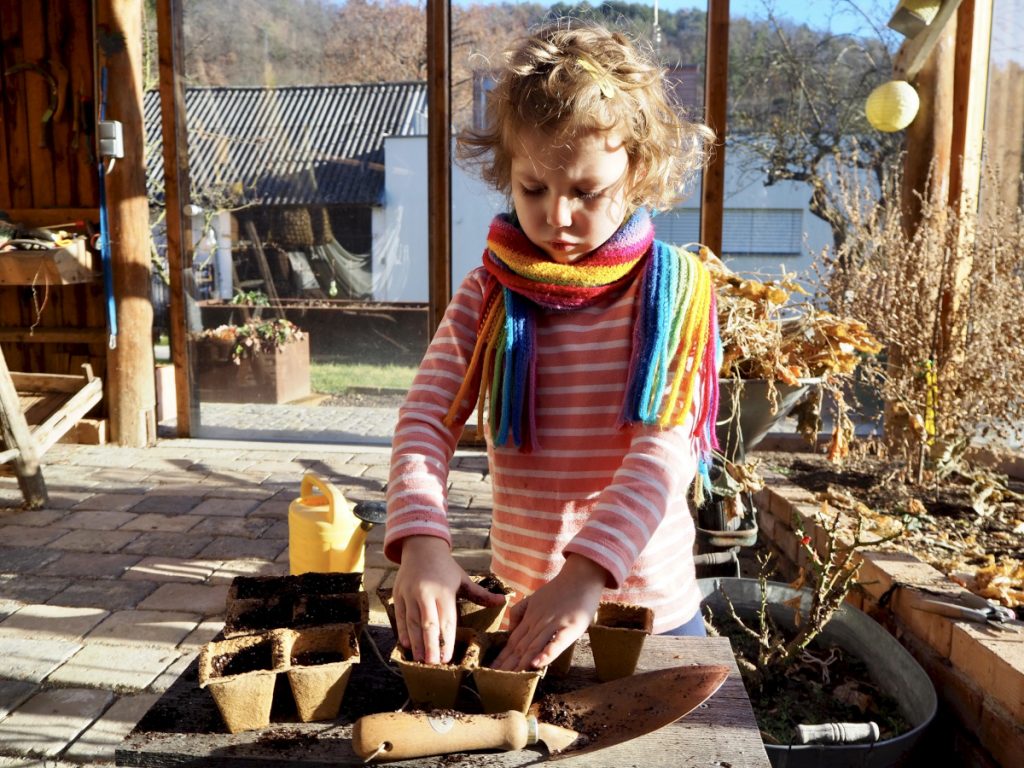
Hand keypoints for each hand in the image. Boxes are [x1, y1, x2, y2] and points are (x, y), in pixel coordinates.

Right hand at [392, 536, 504, 663]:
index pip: (446, 620)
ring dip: (416, 642)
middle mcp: (426, 593)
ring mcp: (410, 594)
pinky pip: (400, 616)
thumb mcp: (464, 579)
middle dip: (431, 646)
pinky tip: (406, 645)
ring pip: (412, 622)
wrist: (421, 547)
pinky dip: (402, 631)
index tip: (447, 658)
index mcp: (444, 591)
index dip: (446, 640)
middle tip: (433, 664)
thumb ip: (482, 594)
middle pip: (428, 624)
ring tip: (419, 660)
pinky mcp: (398, 595)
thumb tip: (505, 600)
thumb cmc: (445, 567)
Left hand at [491, 555, 605, 670]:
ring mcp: (554, 624)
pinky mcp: (570, 627)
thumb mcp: (535, 598)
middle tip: (494, 680)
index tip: (490, 671)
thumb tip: (509, 630)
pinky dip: (546, 653)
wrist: (582, 575)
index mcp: (530, 617)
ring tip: (510, 678)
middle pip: (520, 647)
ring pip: (534, 646)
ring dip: (521, 663)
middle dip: (507, 665)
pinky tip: (536, 664)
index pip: (512, 641)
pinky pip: (556, 642)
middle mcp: (539, 622)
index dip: (502, 657)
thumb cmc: (560, 589)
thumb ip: (520, 611)